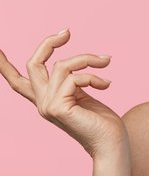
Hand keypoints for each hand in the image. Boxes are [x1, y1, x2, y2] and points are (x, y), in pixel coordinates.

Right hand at [0, 29, 127, 159]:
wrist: (111, 143)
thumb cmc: (102, 120)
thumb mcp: (83, 94)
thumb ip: (73, 81)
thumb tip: (75, 62)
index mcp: (47, 99)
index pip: (18, 81)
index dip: (4, 65)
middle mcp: (42, 102)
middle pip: (32, 64)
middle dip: (48, 43)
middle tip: (67, 32)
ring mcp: (47, 106)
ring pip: (62, 65)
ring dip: (87, 59)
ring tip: (106, 61)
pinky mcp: (58, 108)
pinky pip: (74, 77)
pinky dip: (93, 76)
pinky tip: (106, 84)